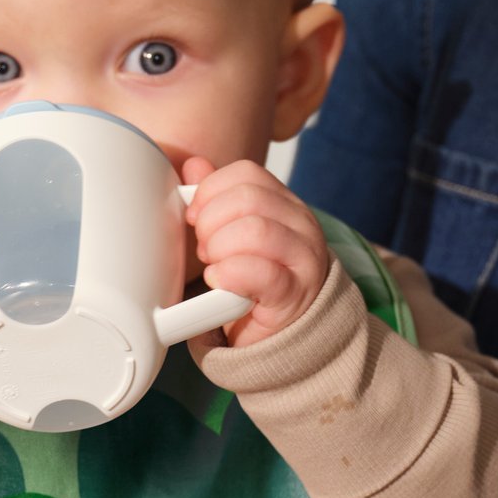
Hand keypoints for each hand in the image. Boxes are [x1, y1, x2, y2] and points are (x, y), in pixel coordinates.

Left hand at [181, 158, 329, 347]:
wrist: (281, 331)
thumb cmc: (254, 281)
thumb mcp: (233, 233)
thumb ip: (216, 198)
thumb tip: (194, 165)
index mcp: (284, 203)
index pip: (246, 174)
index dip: (210, 191)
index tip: (195, 217)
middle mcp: (301, 224)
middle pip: (248, 199)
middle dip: (211, 223)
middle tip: (205, 249)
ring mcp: (303, 257)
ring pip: (255, 230)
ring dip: (220, 249)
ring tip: (215, 266)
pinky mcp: (295, 292)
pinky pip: (261, 272)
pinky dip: (229, 275)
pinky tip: (220, 282)